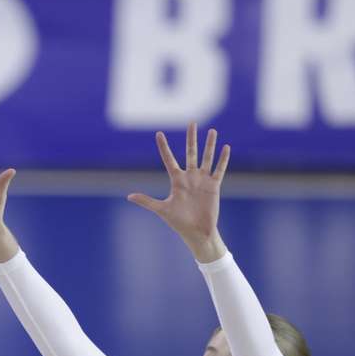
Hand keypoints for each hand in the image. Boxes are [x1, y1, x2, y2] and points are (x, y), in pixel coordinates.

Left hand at [127, 122, 230, 262]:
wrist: (196, 232)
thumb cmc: (178, 222)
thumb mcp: (162, 209)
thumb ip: (146, 201)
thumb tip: (128, 196)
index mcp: (176, 181)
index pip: (169, 159)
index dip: (164, 147)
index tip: (159, 133)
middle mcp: (190, 177)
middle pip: (190, 153)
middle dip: (191, 139)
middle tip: (192, 123)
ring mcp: (202, 180)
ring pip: (206, 158)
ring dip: (209, 145)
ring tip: (212, 130)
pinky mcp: (214, 186)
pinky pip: (219, 170)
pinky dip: (223, 160)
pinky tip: (225, 147)